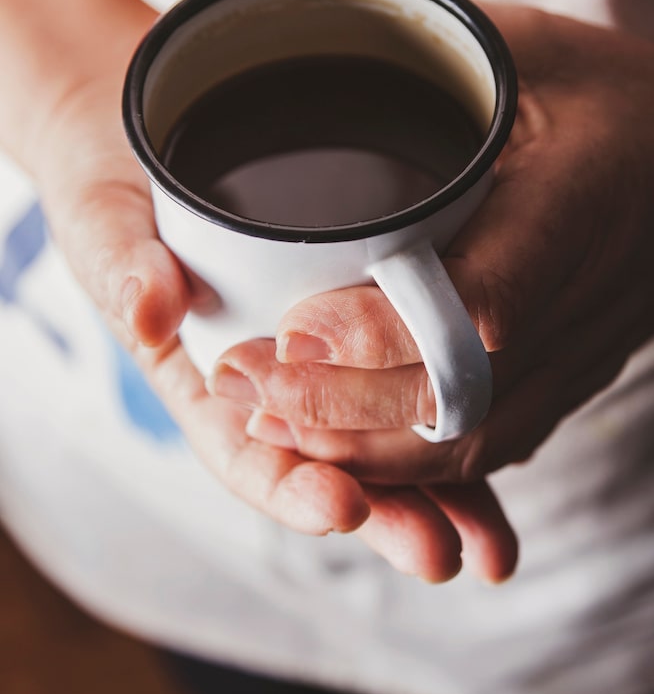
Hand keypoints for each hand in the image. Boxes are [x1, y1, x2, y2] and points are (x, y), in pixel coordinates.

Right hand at [32, 41, 519, 582]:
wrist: (154, 143)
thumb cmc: (120, 191)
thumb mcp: (106, 218)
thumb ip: (122, 262)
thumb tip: (148, 309)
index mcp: (202, 381)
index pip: (244, 453)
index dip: (290, 483)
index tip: (340, 502)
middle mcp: (269, 390)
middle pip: (327, 468)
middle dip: (383, 512)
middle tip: (439, 550)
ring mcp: (322, 368)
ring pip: (382, 443)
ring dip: (436, 494)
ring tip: (487, 545)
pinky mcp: (366, 332)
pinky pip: (413, 384)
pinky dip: (456, 419)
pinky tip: (506, 452)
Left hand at [208, 7, 653, 512]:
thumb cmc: (623, 94)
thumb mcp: (536, 46)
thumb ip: (438, 52)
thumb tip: (315, 43)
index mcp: (579, 204)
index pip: (481, 300)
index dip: (384, 331)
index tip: (292, 332)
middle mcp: (585, 298)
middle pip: (462, 397)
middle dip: (344, 408)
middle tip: (247, 387)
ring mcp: (585, 352)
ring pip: (474, 441)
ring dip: (369, 451)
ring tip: (272, 426)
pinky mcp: (576, 376)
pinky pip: (496, 444)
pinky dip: (417, 465)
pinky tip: (346, 452)